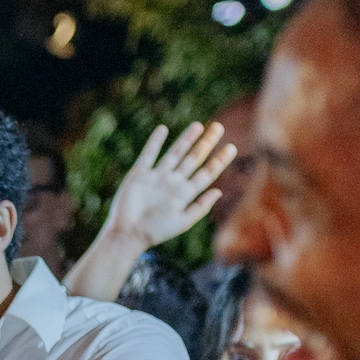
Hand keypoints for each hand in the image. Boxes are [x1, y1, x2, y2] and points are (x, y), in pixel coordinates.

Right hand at [103, 120, 234, 250]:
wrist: (128, 233)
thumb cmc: (156, 231)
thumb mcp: (183, 222)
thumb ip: (201, 206)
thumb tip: (219, 191)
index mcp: (185, 194)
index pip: (207, 173)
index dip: (219, 160)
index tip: (231, 147)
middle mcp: (173, 182)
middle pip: (194, 158)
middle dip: (206, 143)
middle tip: (218, 127)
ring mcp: (157, 177)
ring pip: (175, 153)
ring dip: (186, 139)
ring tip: (198, 126)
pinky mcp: (139, 174)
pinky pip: (149, 154)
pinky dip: (155, 142)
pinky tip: (162, 129)